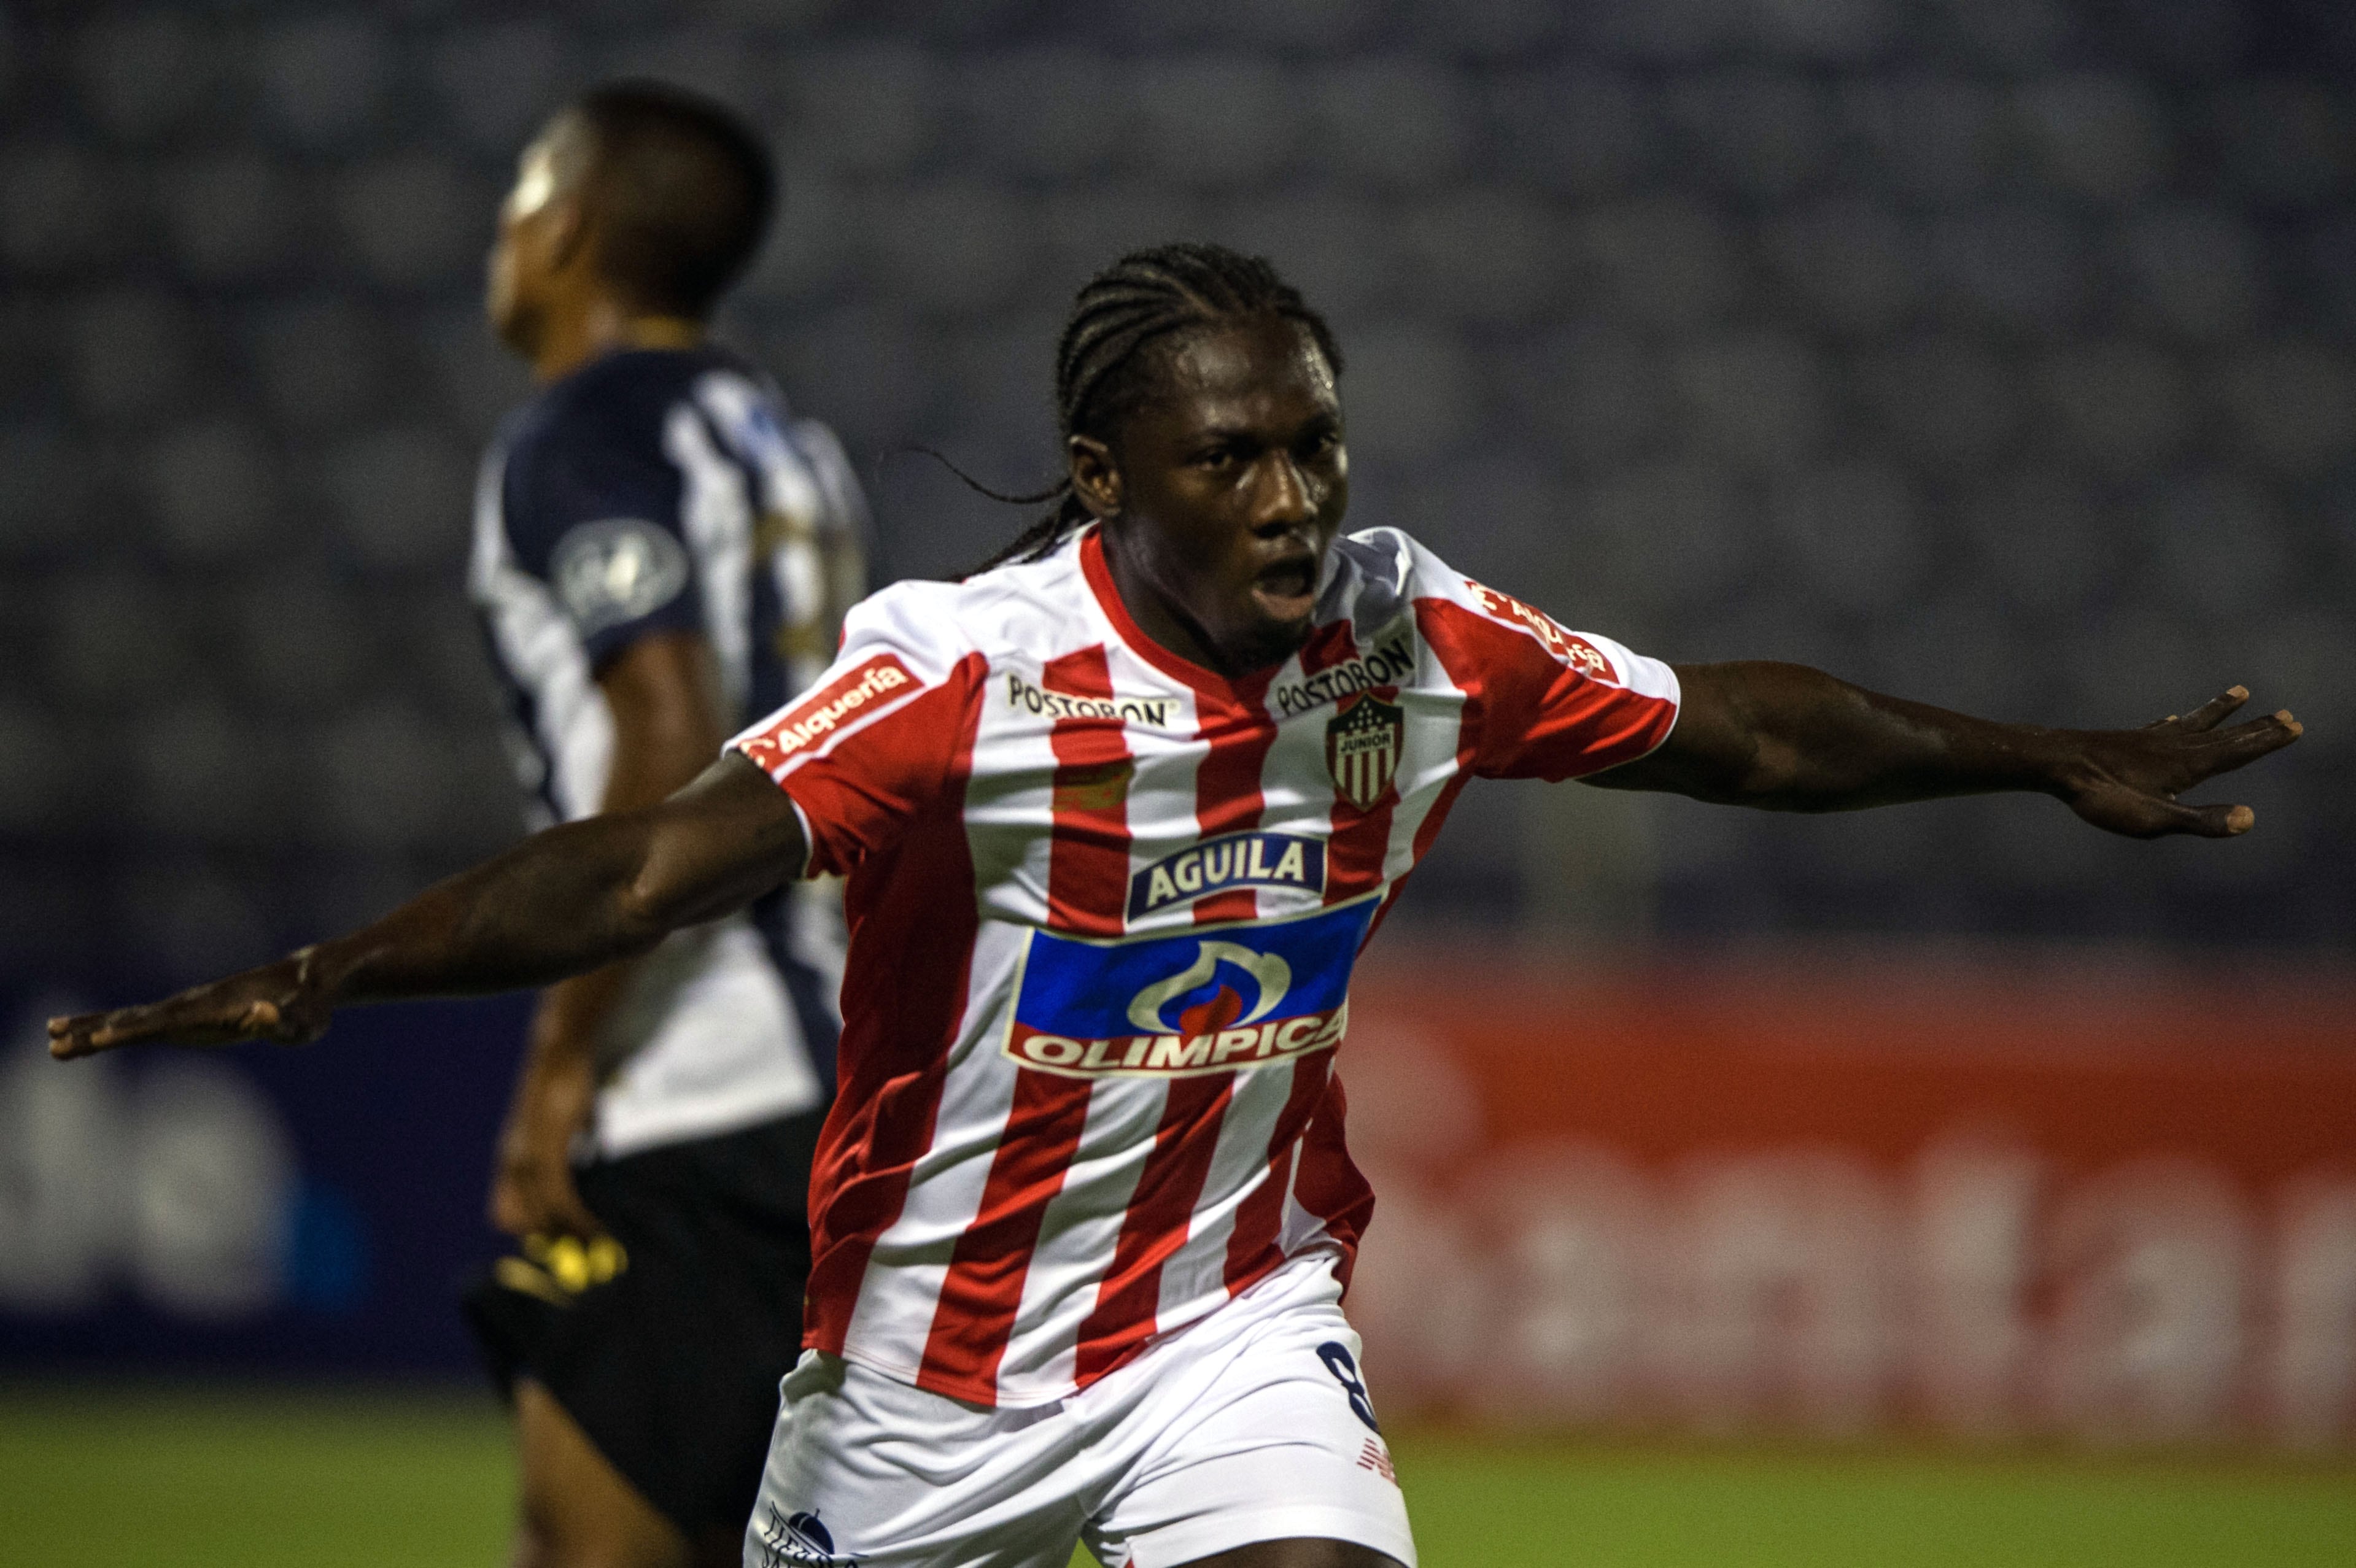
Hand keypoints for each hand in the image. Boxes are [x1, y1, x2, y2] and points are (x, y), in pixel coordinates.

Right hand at [48, 948, 334, 1060]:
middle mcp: (196, 1005)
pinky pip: (146, 1022)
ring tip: (52, 1036)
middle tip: (54, 1042)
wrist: (311, 980)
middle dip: (96, 1031)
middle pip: (138, 1020)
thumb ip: (284, 1022)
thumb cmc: (310, 1006)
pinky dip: (115, 1026)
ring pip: (134, 1018)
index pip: (167, 1022)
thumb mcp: (304, 1021)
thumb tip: (263, 1015)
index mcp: (216, 1009)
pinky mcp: (193, 1015)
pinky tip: (90, 1032)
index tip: (100, 1036)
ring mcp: (191, 1008)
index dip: (134, 1031)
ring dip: (93, 1027)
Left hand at [488, 1049, 605, 1241]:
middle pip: (525, 1222)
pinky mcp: (549, 1151)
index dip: (533, 1232)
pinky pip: (561, 1197)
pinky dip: (579, 1219)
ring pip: (545, 1215)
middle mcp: (514, 1162)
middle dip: (557, 1243)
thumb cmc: (566, 1084)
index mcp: (512, 1158)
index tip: (563, 1241)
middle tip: (587, 1255)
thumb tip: (591, 1147)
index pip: (506, 1214)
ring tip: (600, 1247)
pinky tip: (597, 1229)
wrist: (563, 1052)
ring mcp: (529, 1157)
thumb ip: (573, 1139)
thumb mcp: (564, 1118)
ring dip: (573, 1237)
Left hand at [2059, 686, 2302, 838]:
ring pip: (2194, 723)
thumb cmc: (2103, 796)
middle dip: (2256, 727)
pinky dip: (2173, 722)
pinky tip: (2168, 720)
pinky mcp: (2126, 741)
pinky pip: (2158, 728)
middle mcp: (2173, 746)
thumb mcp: (2154, 820)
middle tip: (2287, 715)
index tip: (2295, 725)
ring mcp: (2149, 741)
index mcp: (2188, 764)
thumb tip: (2250, 819)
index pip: (2238, 751)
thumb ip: (2201, 821)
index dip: (2267, 741)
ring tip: (2240, 692)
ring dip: (2220, 711)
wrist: (2056, 764)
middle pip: (2224, 734)